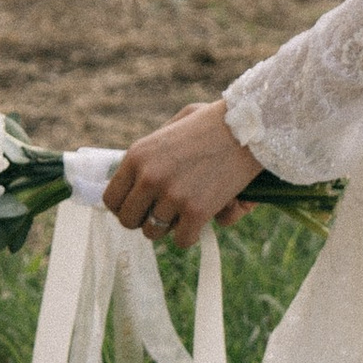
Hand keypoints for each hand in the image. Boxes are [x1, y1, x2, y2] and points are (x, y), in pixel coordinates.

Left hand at [104, 101, 262, 247]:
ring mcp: (172, 196)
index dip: (123, 207)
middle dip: (143, 220)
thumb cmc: (214, 122)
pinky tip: (200, 221)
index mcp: (137, 156)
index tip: (139, 207)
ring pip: (153, 233)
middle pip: (128, 220)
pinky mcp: (196, 211)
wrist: (250, 128)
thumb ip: (152, 152)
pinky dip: (190, 235)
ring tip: (183, 214)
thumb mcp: (173, 125)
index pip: (111, 198)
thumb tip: (135, 178)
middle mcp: (149, 177)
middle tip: (161, 214)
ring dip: (168, 227)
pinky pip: (182, 240)